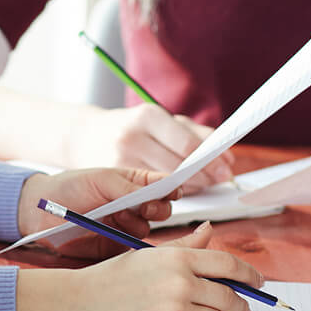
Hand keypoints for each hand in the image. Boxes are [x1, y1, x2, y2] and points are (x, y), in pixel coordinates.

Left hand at [17, 167, 177, 257]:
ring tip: (116, 216)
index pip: (161, 185)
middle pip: (163, 210)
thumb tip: (159, 191)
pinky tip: (116, 233)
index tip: (173, 191)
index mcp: (132, 184)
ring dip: (137, 223)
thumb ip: (129, 187)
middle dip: (158, 208)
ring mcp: (126, 227)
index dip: (171, 188)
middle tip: (145, 207)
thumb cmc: (69, 187)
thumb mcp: (100, 180)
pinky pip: (133, 249)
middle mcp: (133, 206)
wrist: (40, 212)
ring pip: (149, 229)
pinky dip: (130, 243)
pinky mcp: (116, 247)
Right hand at [47, 223, 261, 310]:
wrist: (77, 304)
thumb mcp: (147, 255)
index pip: (228, 264)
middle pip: (231, 296)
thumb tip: (209, 231)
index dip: (250, 274)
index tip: (258, 282)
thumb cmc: (111, 278)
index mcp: (176, 258)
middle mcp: (180, 283)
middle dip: (242, 306)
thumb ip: (184, 246)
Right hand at [63, 104, 233, 187]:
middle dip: (205, 176)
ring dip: (189, 187)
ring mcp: (120, 159)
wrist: (82, 135)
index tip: (227, 168)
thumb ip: (196, 134)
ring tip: (200, 183)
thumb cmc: (130, 127)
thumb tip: (228, 157)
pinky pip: (150, 194)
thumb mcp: (159, 120)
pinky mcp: (113, 179)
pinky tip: (175, 189)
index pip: (187, 145)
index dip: (211, 160)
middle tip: (221, 179)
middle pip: (179, 168)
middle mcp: (132, 137)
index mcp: (147, 116)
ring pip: (166, 184)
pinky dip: (167, 194)